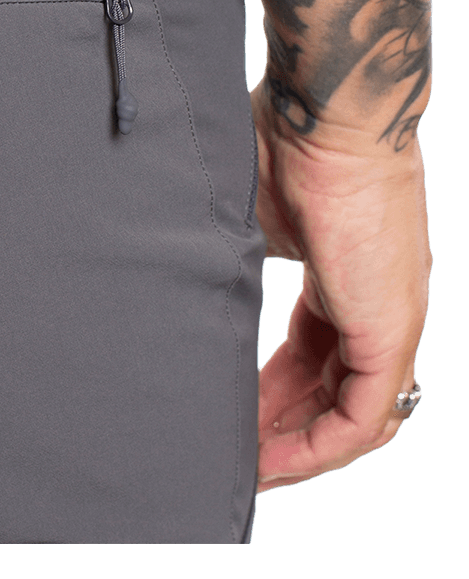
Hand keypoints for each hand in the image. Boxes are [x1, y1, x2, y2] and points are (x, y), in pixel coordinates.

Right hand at [251, 79, 430, 492]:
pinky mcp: (389, 329)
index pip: (317, 352)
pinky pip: (361, 418)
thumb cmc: (290, 135)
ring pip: (353, 414)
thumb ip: (235, 259)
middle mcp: (378, 302)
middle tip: (234, 454)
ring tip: (248, 469)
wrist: (325, 110)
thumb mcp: (252, 218)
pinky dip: (318, 447)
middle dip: (282, 428)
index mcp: (349, 273)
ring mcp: (391, 318)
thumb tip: (188, 277)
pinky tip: (273, 462)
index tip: (234, 412)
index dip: (275, 391)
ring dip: (299, 447)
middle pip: (333, 390)